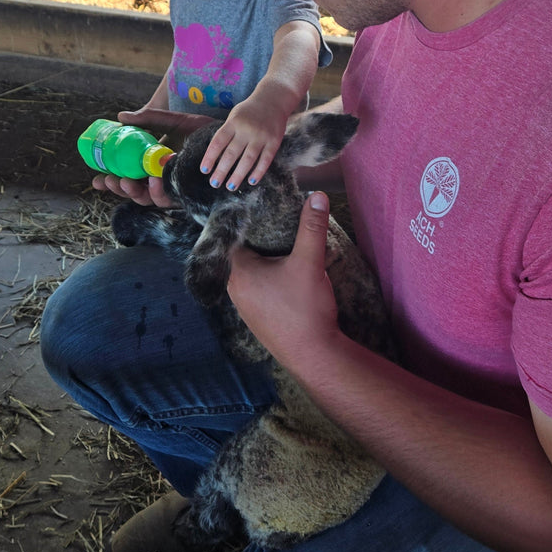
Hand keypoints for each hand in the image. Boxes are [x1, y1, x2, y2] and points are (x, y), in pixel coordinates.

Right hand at [92, 107, 216, 207]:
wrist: (226, 136)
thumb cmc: (199, 129)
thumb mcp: (171, 121)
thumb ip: (147, 118)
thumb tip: (120, 116)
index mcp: (151, 165)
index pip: (125, 177)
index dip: (110, 182)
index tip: (97, 180)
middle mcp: (159, 179)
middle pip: (133, 192)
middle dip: (119, 190)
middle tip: (112, 180)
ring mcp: (173, 187)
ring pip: (148, 200)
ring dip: (136, 193)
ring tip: (129, 181)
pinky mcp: (186, 193)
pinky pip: (169, 199)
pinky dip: (159, 191)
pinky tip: (156, 180)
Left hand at [200, 91, 288, 189]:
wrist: (274, 99)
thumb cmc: (249, 111)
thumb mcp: (234, 116)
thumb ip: (226, 133)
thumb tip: (215, 156)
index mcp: (234, 122)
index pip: (218, 142)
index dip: (210, 157)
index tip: (204, 170)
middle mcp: (246, 129)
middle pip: (231, 153)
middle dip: (221, 170)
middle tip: (214, 183)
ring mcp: (261, 136)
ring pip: (248, 159)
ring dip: (238, 175)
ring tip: (230, 187)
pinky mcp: (274, 142)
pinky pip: (265, 160)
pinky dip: (258, 172)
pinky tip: (251, 181)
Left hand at [226, 192, 340, 365]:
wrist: (314, 356)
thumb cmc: (306, 308)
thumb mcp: (310, 262)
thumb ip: (312, 227)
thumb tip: (317, 195)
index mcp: (238, 272)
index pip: (234, 236)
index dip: (249, 221)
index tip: (261, 207)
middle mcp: (234, 290)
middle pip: (244, 254)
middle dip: (262, 240)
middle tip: (280, 224)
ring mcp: (245, 308)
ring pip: (253, 273)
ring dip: (268, 262)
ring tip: (287, 248)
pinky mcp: (258, 320)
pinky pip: (260, 290)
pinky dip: (271, 279)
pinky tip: (289, 277)